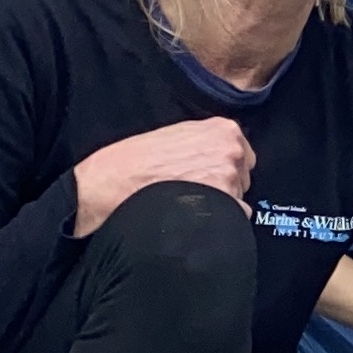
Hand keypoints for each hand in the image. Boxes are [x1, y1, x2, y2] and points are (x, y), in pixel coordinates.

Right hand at [71, 119, 253, 237]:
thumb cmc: (134, 160)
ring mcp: (228, 179)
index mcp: (223, 129)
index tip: (206, 177)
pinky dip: (217, 223)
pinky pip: (232, 220)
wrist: (109, 183)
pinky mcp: (221, 204)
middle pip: (243, 179)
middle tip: (191, 192)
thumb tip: (225, 161)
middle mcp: (230, 151)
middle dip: (224, 188)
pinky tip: (189, 217)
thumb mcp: (175, 135)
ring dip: (218, 206)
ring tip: (184, 204)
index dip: (224, 170)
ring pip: (237, 200)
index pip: (243, 156)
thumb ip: (206, 143)